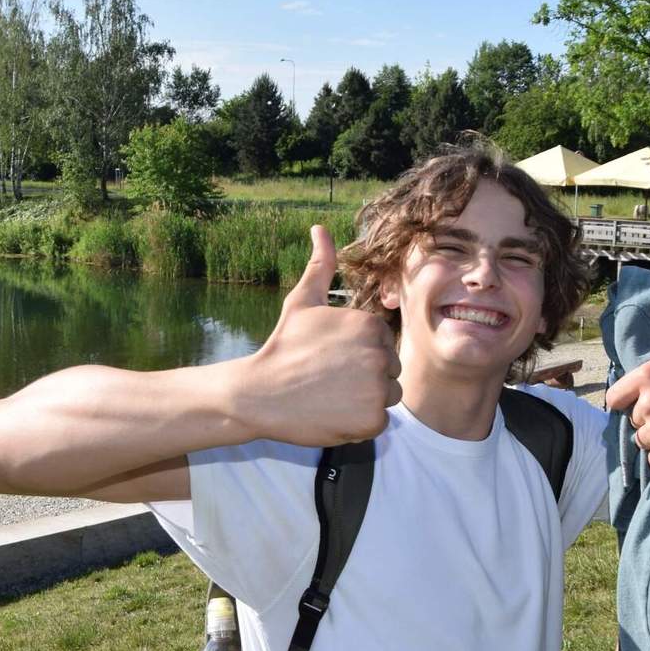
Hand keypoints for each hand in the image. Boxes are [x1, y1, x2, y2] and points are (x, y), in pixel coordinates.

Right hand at [240, 226, 400, 446]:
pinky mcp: (372, 420)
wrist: (259, 394)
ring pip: (388, 395)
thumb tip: (320, 228)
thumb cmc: (283, 345)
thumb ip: (320, 265)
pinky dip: (360, 422)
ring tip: (332, 394)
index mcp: (370, 325)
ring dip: (366, 399)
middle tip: (330, 377)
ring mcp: (377, 389)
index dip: (359, 352)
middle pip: (390, 369)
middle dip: (365, 375)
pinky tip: (333, 412)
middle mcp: (380, 354)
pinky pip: (380, 421)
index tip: (331, 357)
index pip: (384, 343)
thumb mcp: (302, 301)